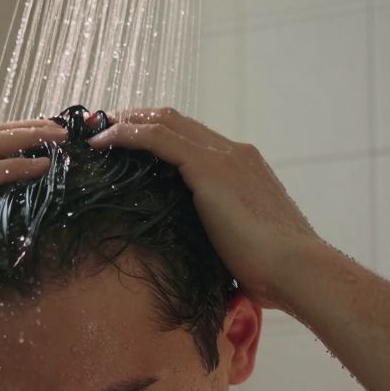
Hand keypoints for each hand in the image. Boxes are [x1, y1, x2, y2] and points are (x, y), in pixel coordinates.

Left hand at [86, 108, 323, 309]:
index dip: (156, 135)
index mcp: (244, 168)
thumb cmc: (270, 270)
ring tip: (93, 130)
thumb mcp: (236, 245)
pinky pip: (157, 139)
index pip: (191, 139)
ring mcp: (223, 157)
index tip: (124, 142)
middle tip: (99, 127)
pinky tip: (102, 141)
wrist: (296, 269)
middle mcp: (234, 154)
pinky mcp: (209, 168)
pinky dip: (126, 134)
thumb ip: (215, 235)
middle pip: (174, 122)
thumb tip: (197, 254)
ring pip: (163, 122)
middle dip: (134, 120)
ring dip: (125, 122)